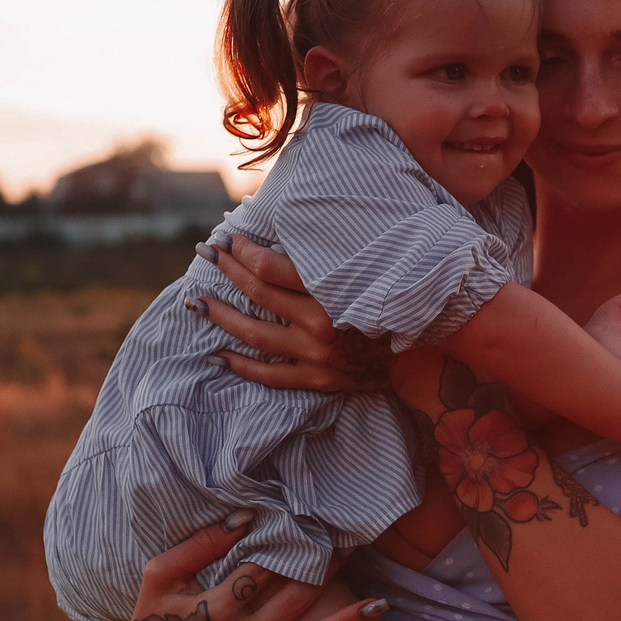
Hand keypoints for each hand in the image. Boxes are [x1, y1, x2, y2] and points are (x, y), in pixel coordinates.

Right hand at [71, 513, 384, 620]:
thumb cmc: (152, 615)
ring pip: (305, 614)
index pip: (256, 567)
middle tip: (342, 524)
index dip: (283, 539)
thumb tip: (246, 516)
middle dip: (314, 556)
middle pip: (288, 589)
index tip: (306, 511)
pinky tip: (378, 606)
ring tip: (355, 548)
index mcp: (211, 611)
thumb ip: (199, 545)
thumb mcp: (160, 576)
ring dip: (334, 581)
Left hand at [192, 235, 396, 392]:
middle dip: (227, 270)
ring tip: (198, 303)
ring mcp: (318, 356)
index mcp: (334, 292)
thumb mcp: (365, 274)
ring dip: (222, 317)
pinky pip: (271, 375)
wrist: (423, 354)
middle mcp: (322, 324)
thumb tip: (282, 240)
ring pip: (256, 335)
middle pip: (259, 294)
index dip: (244, 252)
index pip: (272, 268)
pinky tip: (218, 354)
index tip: (228, 240)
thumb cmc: (391, 305)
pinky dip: (242, 366)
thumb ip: (326, 262)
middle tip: (205, 253)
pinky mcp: (318, 380)